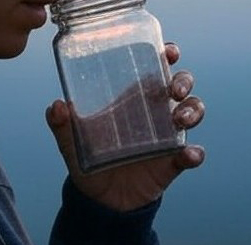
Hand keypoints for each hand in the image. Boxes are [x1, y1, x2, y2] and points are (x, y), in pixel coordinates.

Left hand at [45, 42, 205, 211]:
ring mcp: (168, 135)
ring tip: (179, 120)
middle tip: (173, 89)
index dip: (166, 54)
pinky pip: (191, 154)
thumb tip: (56, 106)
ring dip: (192, 111)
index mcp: (135, 96)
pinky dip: (194, 153)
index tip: (167, 51)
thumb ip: (62, 124)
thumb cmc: (89, 158)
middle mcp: (156, 110)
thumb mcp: (71, 140)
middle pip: (181, 84)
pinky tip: (189, 155)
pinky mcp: (173, 161)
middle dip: (183, 80)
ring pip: (194, 111)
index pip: (156, 67)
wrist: (100, 198)